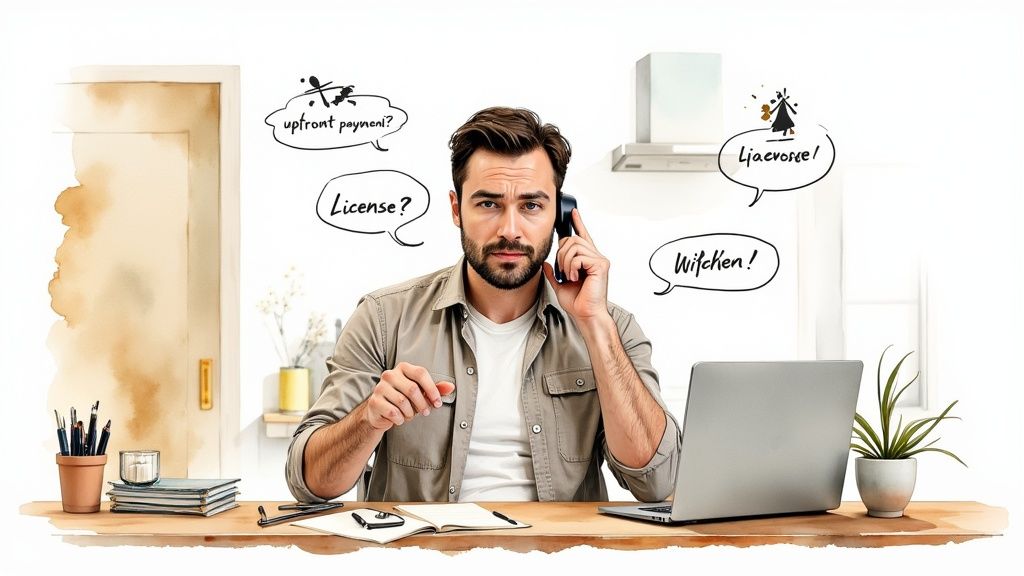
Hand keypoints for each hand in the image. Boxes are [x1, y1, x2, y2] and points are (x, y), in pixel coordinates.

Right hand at [363, 362, 455, 430]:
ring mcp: (380, 387)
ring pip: (403, 402)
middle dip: (422, 404)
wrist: (380, 412)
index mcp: (403, 368)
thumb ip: (435, 390)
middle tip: (425, 412)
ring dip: (410, 413)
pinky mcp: (374, 401)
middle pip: (412, 389)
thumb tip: (451, 387)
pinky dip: (400, 419)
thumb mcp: (421, 394)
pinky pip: (393, 412)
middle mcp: (389, 374)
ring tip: (409, 414)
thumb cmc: (403, 400)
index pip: (420, 373)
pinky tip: (399, 418)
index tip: (437, 403)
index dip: (432, 389)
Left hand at [542, 209, 610, 323]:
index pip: (582, 236)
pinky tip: (575, 278)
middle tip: (563, 271)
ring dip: (565, 262)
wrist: (585, 314)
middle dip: (561, 254)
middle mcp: (595, 257)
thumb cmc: (578, 303)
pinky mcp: (600, 265)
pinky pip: (579, 257)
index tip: (573, 213)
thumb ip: (553, 273)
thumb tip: (546, 264)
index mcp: (587, 260)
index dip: (578, 223)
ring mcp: (599, 260)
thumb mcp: (559, 285)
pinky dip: (571, 267)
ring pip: (574, 246)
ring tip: (569, 275)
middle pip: (573, 239)